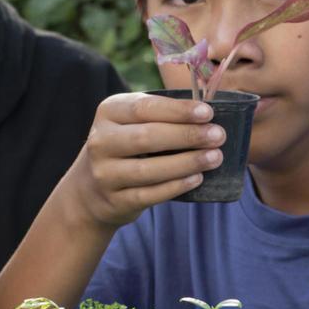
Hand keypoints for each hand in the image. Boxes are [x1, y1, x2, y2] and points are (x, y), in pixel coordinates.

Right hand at [61, 92, 226, 229]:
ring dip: (186, 163)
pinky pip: (148, 195)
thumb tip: (208, 115)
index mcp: (109, 112)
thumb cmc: (126, 146)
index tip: (208, 113)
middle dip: (187, 135)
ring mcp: (104, 173)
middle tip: (218, 136)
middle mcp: (101, 141)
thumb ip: (162, 114)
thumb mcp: (133, 122)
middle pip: (147, 137)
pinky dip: (175, 186)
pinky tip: (196, 178)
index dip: (178, 110)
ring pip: (148, 169)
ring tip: (214, 158)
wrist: (91, 188)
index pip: (144, 107)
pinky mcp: (114, 201)